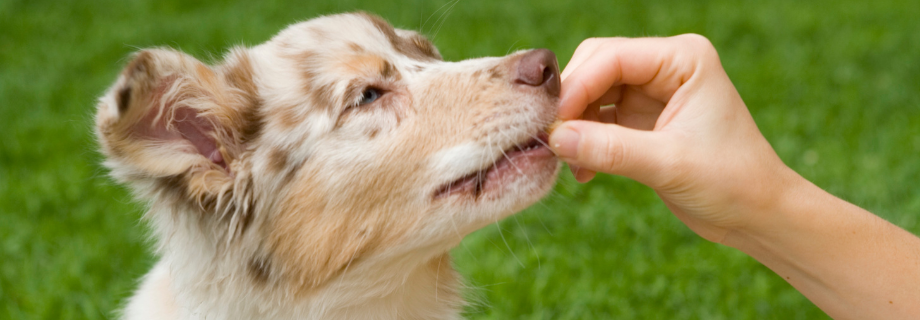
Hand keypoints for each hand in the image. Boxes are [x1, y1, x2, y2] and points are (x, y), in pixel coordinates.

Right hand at [550, 35, 798, 241]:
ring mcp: (652, 93)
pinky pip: (597, 120)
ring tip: (566, 159)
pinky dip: (584, 142)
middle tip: (550, 139)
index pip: (614, 56)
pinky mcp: (641, 120)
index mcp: (683, 59)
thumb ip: (611, 150)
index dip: (578, 85)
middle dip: (571, 103)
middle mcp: (666, 67)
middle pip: (596, 68)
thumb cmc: (732, 182)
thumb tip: (556, 139)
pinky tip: (582, 171)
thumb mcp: (669, 165)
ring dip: (574, 125)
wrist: (757, 215)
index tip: (553, 122)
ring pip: (591, 94)